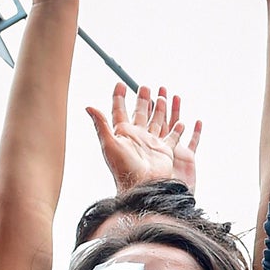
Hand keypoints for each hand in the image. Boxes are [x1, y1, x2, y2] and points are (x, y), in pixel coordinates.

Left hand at [87, 83, 201, 191]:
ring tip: (162, 95)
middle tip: (144, 86)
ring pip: (158, 120)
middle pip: (140, 112)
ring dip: (160, 108)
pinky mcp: (165, 150)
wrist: (142, 185)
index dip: (119, 97)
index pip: (119, 110)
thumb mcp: (109, 144)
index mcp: (123, 133)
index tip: (120, 84)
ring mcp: (152, 143)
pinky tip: (180, 120)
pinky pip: (173, 136)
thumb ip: (101, 124)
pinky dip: (177, 128)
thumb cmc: (123, 168)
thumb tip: (89, 106)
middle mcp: (137, 136)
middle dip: (142, 99)